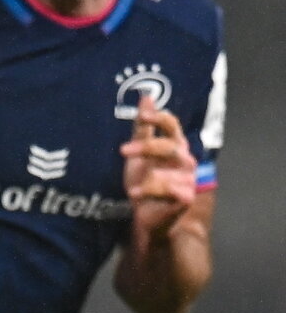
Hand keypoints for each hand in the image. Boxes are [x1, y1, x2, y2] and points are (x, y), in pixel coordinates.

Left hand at [120, 95, 196, 237]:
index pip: (172, 125)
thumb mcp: (137, 153)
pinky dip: (150, 192)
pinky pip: (169, 190)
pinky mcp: (186, 197)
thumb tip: (146, 98)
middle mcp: (185, 160)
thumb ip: (142, 128)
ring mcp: (188, 179)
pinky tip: (137, 195)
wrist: (146, 214)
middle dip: (146, 147)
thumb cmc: (143, 181)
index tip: (144, 115)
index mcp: (175, 146)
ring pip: (167, 170)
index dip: (160, 118)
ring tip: (132, 189)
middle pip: (170, 146)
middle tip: (123, 150)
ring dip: (147, 179)